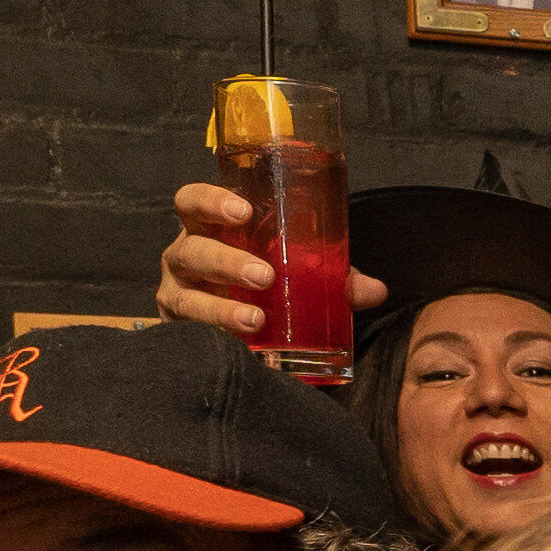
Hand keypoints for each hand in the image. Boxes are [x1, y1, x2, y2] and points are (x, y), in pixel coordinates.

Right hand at [155, 176, 394, 334]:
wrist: (230, 330)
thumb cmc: (262, 284)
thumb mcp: (296, 273)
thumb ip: (332, 278)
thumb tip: (375, 291)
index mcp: (209, 230)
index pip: (193, 201)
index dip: (211, 201)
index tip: (243, 212)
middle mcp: (183, 258)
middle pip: (191, 249)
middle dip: (225, 261)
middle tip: (264, 276)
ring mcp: (176, 296)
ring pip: (186, 298)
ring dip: (221, 308)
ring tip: (255, 320)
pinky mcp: (177, 332)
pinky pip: (187, 336)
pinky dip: (214, 340)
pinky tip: (238, 348)